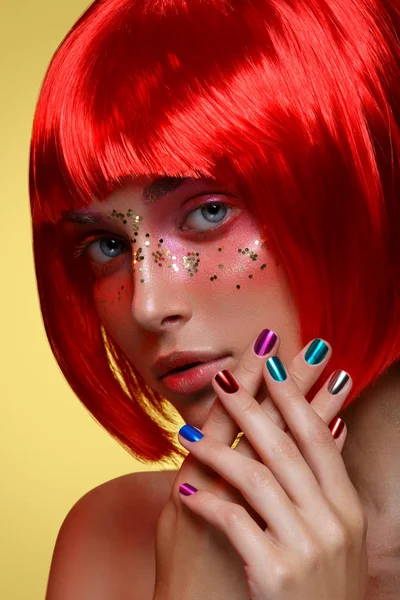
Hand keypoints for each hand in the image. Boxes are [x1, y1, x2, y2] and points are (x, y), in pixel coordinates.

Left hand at [177, 354, 368, 599]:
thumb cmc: (323, 583)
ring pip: (255, 479)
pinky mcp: (277, 573)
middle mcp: (331, 522)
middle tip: (224, 378)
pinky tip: (182, 491)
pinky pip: (234, 522)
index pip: (318, 439)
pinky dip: (206, 502)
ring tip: (186, 433)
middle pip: (285, 449)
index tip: (271, 364)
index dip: (294, 398)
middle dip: (252, 407)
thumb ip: (331, 482)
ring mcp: (306, 547)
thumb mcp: (340, 532)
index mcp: (346, 507)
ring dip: (216, 450)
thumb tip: (335, 427)